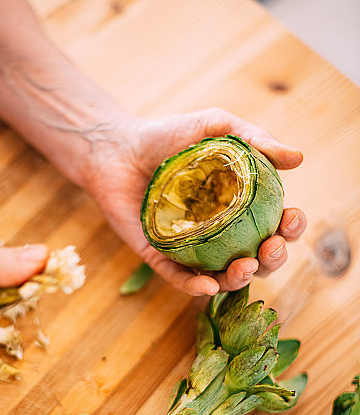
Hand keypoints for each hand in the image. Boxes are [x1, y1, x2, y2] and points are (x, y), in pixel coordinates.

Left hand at [86, 108, 305, 295]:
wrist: (116, 147)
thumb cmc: (167, 135)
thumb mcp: (215, 128)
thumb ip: (254, 139)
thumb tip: (298, 158)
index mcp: (240, 207)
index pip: (275, 225)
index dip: (291, 228)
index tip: (291, 218)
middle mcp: (220, 233)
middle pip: (257, 258)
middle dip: (273, 259)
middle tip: (271, 245)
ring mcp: (191, 248)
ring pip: (223, 277)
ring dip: (240, 279)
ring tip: (246, 266)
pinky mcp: (159, 257)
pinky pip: (180, 279)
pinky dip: (195, 286)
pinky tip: (208, 284)